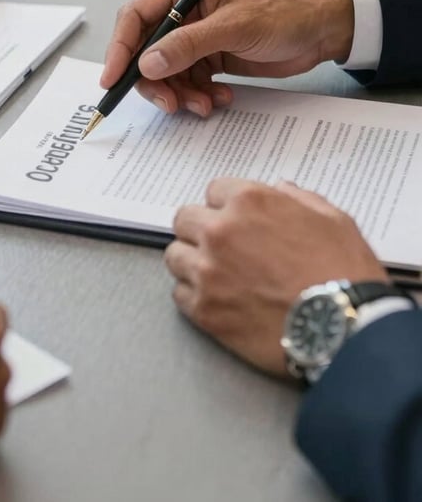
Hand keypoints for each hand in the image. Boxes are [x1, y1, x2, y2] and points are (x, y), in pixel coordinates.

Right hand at [101, 0, 353, 116]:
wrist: (325, 28)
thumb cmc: (285, 11)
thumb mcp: (235, 26)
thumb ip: (189, 44)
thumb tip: (148, 64)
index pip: (136, 16)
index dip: (120, 49)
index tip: (113, 80)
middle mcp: (183, 11)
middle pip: (147, 50)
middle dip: (154, 81)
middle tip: (169, 104)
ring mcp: (196, 36)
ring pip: (166, 72)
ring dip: (180, 93)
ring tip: (203, 106)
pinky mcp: (210, 57)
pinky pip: (189, 82)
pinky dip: (198, 95)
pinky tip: (219, 99)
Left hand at [164, 178, 387, 375]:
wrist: (345, 329)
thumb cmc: (344, 273)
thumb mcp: (332, 220)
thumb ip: (298, 198)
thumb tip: (280, 190)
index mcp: (248, 201)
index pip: (214, 190)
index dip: (228, 206)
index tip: (238, 221)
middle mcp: (219, 231)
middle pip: (185, 219)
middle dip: (201, 230)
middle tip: (223, 248)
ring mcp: (207, 271)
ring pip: (175, 255)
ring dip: (191, 262)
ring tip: (216, 276)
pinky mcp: (203, 309)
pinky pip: (179, 294)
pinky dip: (193, 297)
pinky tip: (217, 301)